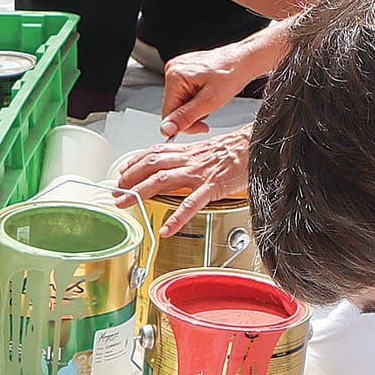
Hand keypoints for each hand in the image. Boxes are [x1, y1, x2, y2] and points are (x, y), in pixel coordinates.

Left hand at [115, 127, 250, 234]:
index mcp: (187, 152)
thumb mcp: (205, 152)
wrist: (258, 146)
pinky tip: (167, 229)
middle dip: (129, 179)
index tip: (121, 173)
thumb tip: (172, 167)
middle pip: (151, 165)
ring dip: (141, 193)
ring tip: (128, 206)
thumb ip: (187, 160)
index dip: (133, 163)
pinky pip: (191, 203)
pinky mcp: (213, 186)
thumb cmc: (235, 152)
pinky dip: (177, 217)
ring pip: (163, 180)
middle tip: (116, 193)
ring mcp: (200, 173)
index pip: (153, 153)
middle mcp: (189, 160)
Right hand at [159, 38, 268, 135]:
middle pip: (173, 107)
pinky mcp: (185, 70)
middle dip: (191, 114)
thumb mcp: (209, 102)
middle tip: (208, 110)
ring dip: (194, 107)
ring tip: (210, 98)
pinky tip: (207, 93)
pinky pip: (184, 93)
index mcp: (175, 76)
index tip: (201, 127)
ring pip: (179, 102)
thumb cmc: (232, 74)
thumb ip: (186, 117)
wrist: (244, 60)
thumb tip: (166, 129)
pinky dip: (196, 98)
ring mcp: (178, 69)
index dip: (184, 125)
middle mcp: (173, 70)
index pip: (168, 113)